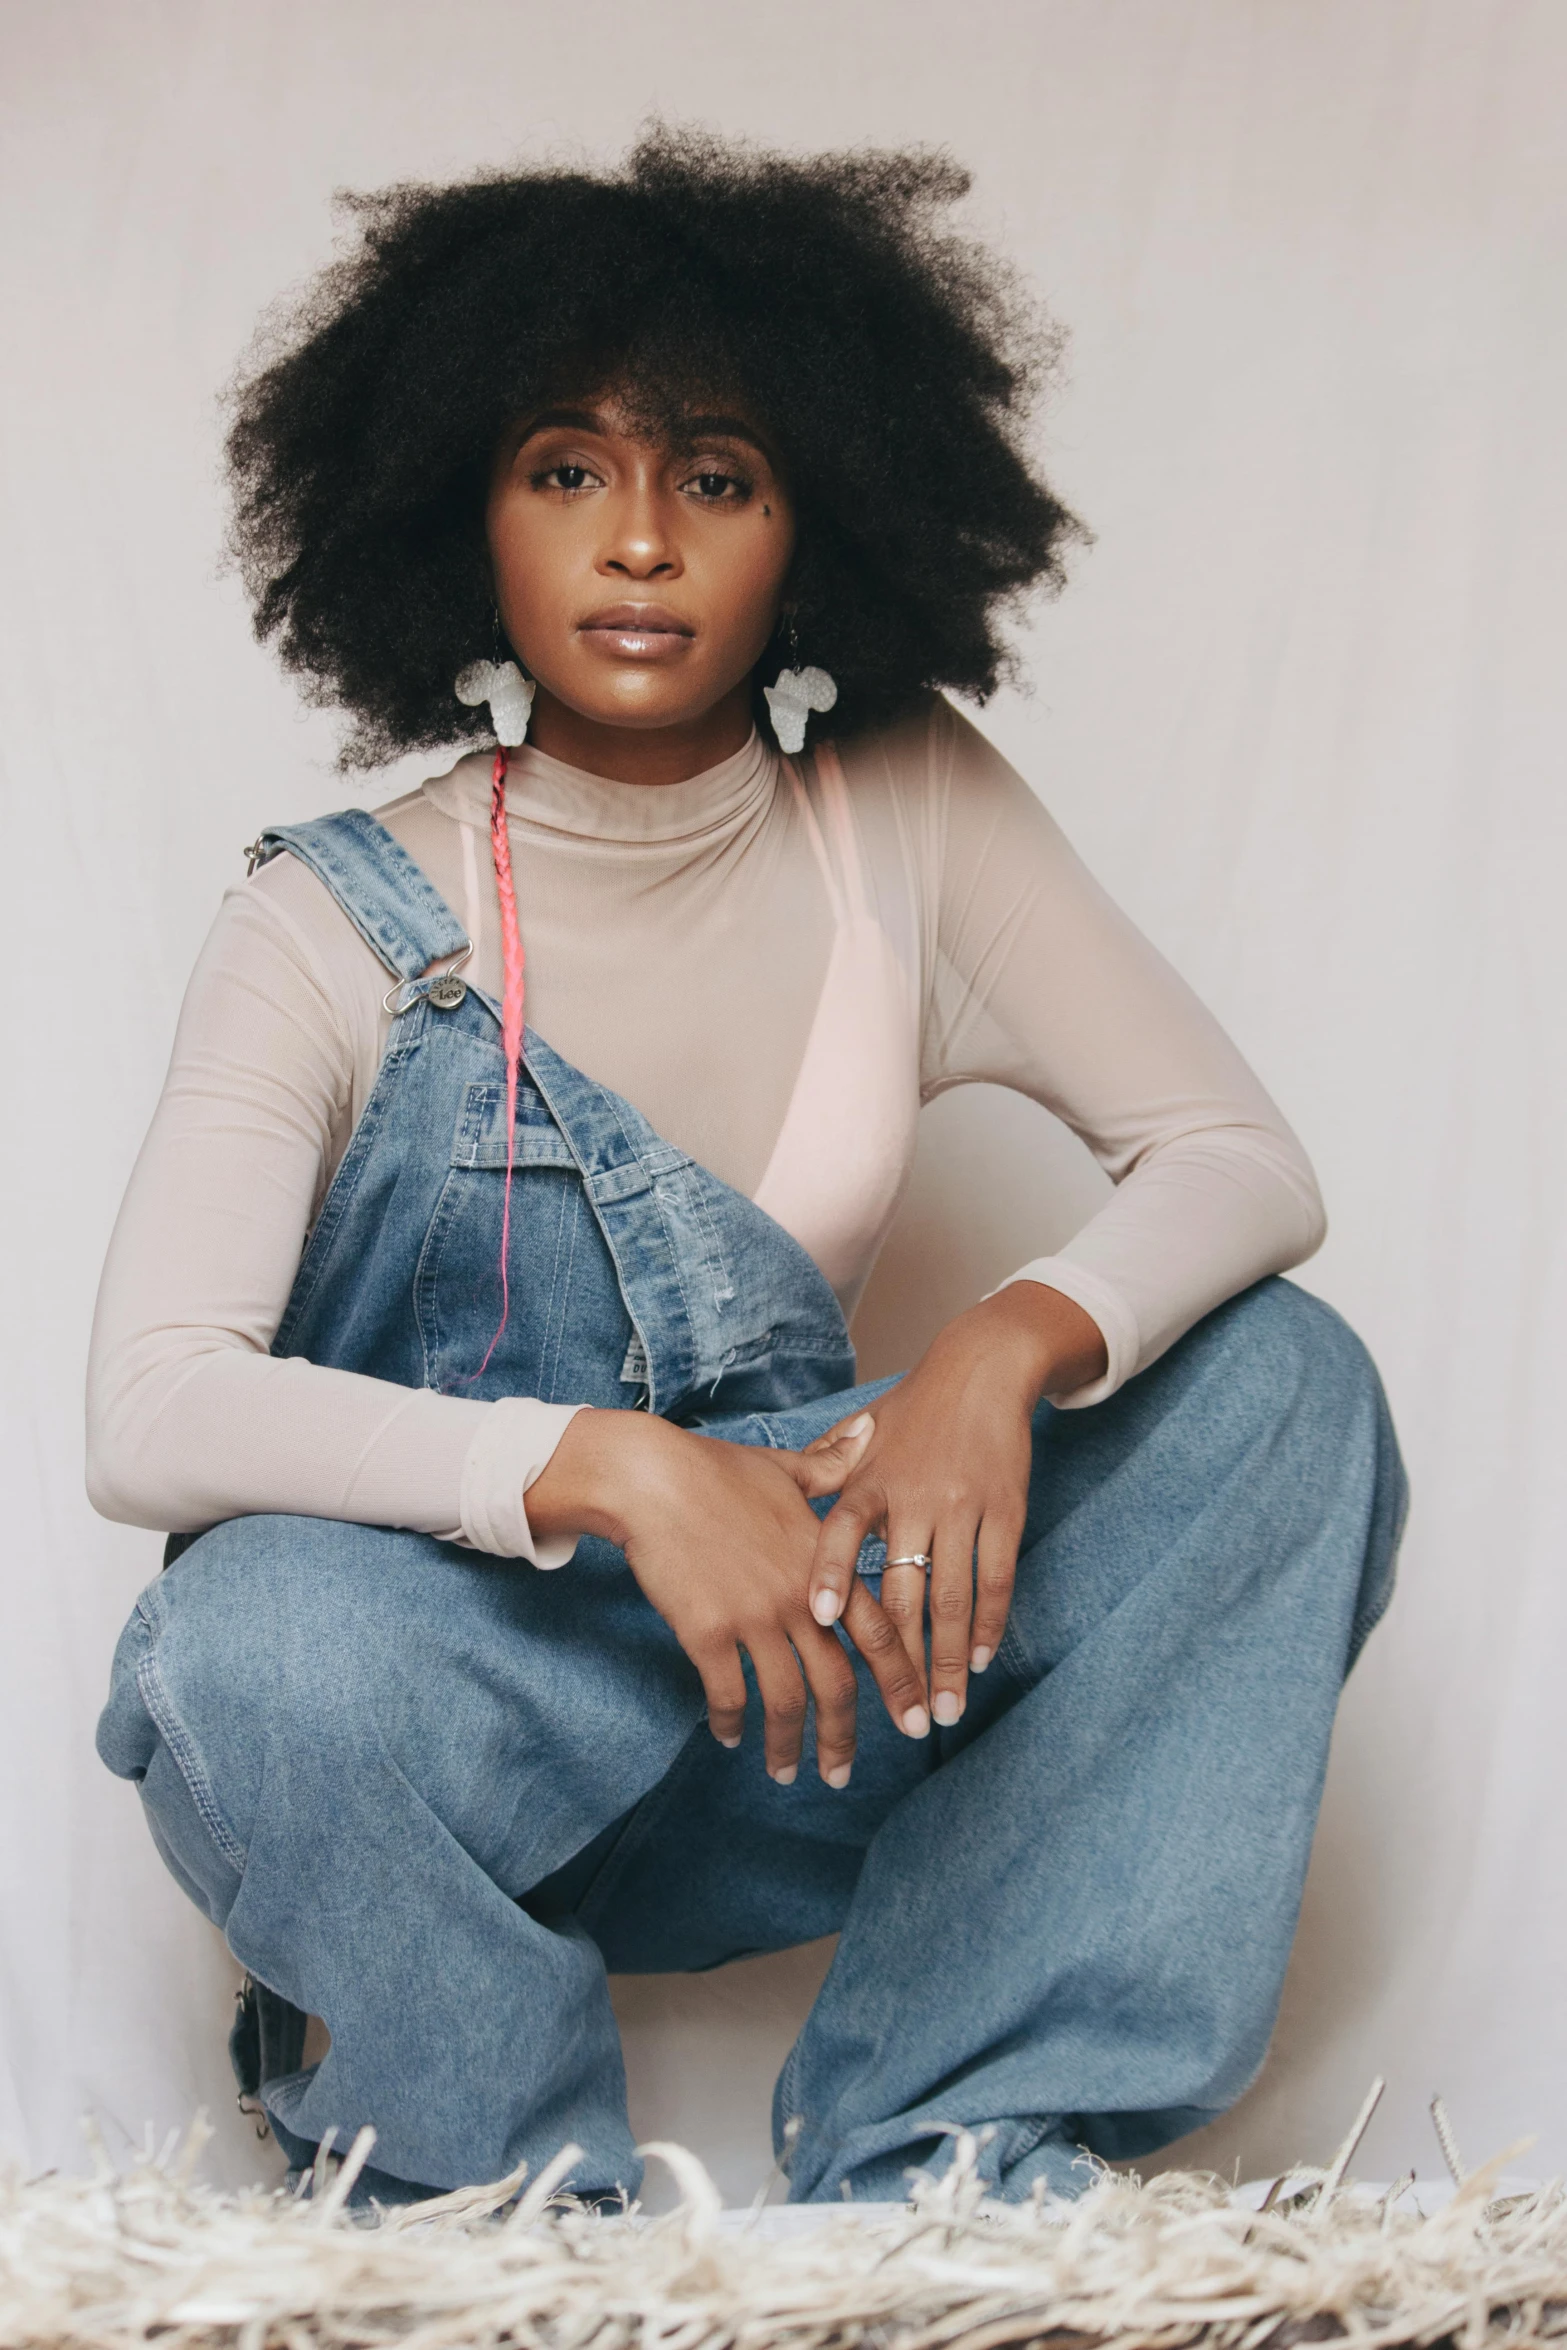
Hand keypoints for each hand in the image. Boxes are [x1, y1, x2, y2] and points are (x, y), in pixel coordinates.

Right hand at [523, 1409, 930, 1784]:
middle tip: (843, 1774)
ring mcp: (752, 1618)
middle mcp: (797, 1597)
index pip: (878, 1634)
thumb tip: (868, 1432)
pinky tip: (730, 1736)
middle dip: (842, 1736)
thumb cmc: (716, 1470)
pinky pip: (727, 1694)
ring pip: (784, 1700)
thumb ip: (833, 1466)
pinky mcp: (705, 1632)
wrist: (651, 1479)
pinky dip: (732, 1722)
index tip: (916, 1722)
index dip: (901, 1683)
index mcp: (823, 1564)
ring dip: (787, 1745)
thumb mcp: (786, 1469)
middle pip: (835, 1683)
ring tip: (787, 1772)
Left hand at [805, 1284, 1107, 1728]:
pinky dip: (989, 1623)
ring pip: (953, 1595)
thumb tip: (774, 1506)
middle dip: (898, 1659)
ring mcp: (961, 1505)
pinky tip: (977, 1660)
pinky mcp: (1005, 1509)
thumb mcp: (862, 1433)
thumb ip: (824, 1474)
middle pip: (902, 1588)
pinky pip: (996, 1576)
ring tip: (941, 1711)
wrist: (984, 1366)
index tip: (817, 1621)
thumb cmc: (914, 1406)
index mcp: (869, 1480)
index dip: (830, 1575)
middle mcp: (912, 1495)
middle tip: (893, 1717)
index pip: (841, 1532)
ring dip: (946, 1659)